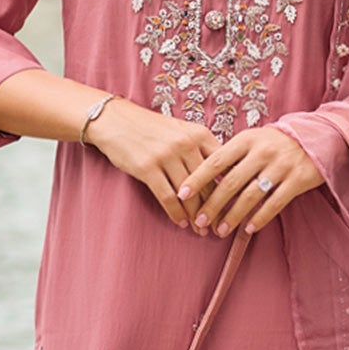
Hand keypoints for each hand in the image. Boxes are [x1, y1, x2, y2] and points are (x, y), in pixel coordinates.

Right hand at [85, 97, 222, 230]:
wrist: (115, 120)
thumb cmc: (150, 128)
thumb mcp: (181, 130)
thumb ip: (201, 148)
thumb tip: (222, 175)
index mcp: (199, 133)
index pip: (222, 166)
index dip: (230, 189)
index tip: (233, 207)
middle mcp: (186, 143)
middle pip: (207, 184)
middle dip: (214, 209)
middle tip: (219, 226)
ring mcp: (166, 155)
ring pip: (189, 194)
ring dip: (196, 216)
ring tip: (200, 229)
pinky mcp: (147, 168)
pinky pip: (167, 197)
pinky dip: (176, 213)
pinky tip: (180, 222)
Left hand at [178, 127, 323, 237]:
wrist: (316, 136)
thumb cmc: (275, 142)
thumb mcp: (252, 140)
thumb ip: (231, 156)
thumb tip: (202, 178)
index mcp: (246, 140)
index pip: (216, 161)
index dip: (197, 178)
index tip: (181, 194)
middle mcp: (262, 152)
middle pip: (230, 182)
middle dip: (212, 204)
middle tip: (199, 220)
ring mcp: (281, 166)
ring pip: (251, 196)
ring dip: (233, 216)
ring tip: (220, 230)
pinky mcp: (297, 180)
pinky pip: (275, 203)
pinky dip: (260, 218)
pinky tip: (248, 229)